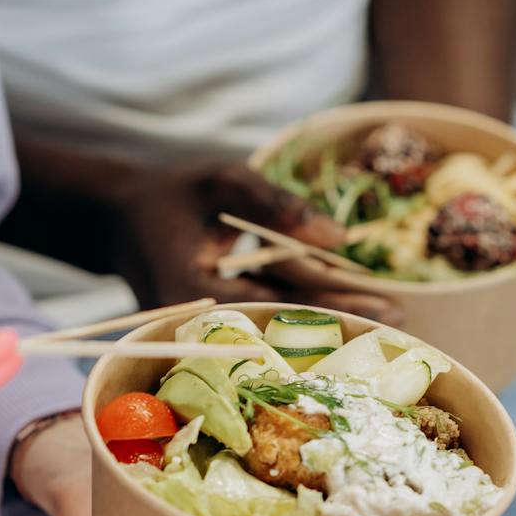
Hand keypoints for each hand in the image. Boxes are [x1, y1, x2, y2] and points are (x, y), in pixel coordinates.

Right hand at [123, 161, 403, 324]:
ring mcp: (201, 335)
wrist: (115, 221)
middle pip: (283, 327)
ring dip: (329, 322)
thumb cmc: (167, 194)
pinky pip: (264, 324)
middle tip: (400, 318)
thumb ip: (277, 204)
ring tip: (386, 317)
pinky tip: (347, 311)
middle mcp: (195, 324)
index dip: (333, 305)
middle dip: (342, 320)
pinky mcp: (210, 332)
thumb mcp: (221, 181)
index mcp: (190, 289)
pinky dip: (303, 316)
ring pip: (278, 330)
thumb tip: (340, 234)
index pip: (276, 304)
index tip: (384, 303)